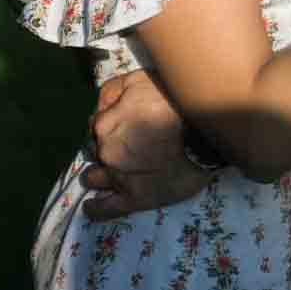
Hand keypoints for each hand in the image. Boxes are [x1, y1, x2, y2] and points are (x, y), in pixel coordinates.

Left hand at [78, 71, 211, 219]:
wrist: (200, 130)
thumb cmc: (169, 101)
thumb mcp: (135, 81)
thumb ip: (111, 91)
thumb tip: (99, 104)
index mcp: (103, 125)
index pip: (95, 127)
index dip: (106, 125)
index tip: (119, 126)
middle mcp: (106, 152)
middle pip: (94, 151)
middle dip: (102, 148)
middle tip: (119, 146)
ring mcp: (119, 177)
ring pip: (94, 178)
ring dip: (96, 175)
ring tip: (99, 176)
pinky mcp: (135, 198)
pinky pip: (107, 208)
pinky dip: (96, 209)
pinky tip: (90, 208)